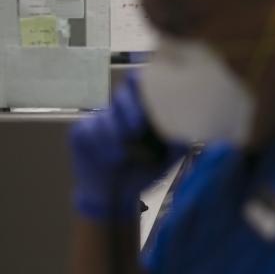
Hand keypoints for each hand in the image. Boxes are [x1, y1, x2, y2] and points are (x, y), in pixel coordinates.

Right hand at [70, 73, 186, 220]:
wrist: (116, 195)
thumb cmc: (145, 169)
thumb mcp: (170, 154)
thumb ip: (179, 136)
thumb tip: (190, 122)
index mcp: (141, 108)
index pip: (140, 81)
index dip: (144, 81)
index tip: (151, 92)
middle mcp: (120, 109)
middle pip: (123, 95)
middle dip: (130, 110)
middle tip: (137, 130)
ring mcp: (99, 118)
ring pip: (106, 116)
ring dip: (116, 135)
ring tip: (126, 155)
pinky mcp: (80, 131)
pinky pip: (90, 130)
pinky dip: (103, 146)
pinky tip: (113, 159)